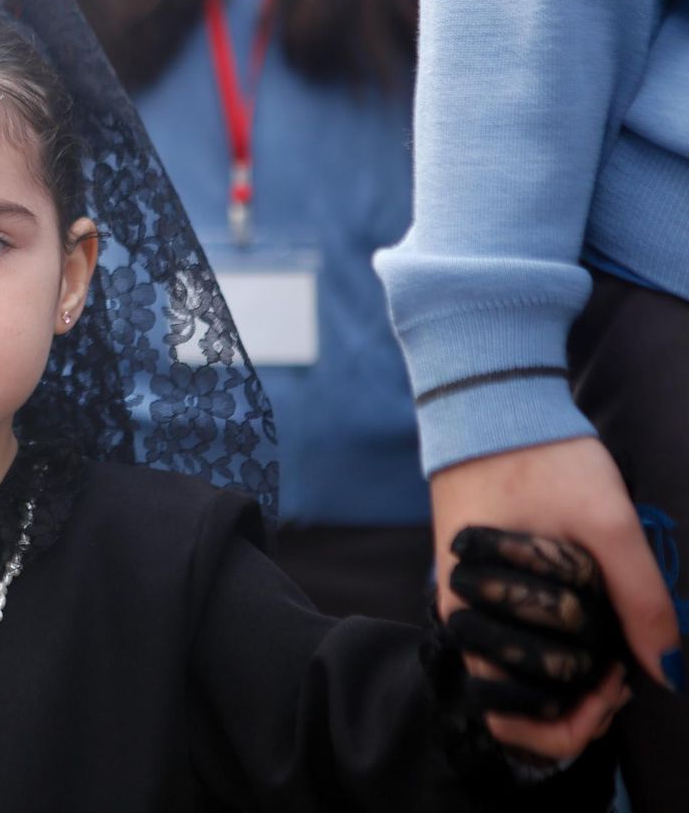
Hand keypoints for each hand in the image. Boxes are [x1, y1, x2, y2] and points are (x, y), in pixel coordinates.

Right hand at [432, 437, 679, 757]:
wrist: (492, 407)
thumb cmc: (544, 460)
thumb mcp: (608, 525)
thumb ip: (642, 600)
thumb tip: (672, 673)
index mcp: (476, 609)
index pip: (511, 712)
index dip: (574, 720)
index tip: (618, 682)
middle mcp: (460, 615)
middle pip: (510, 708)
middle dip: (572, 709)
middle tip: (621, 678)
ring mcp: (463, 602)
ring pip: (507, 683)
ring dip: (558, 691)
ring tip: (606, 662)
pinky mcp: (472, 587)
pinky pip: (503, 649)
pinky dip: (544, 661)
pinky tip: (583, 635)